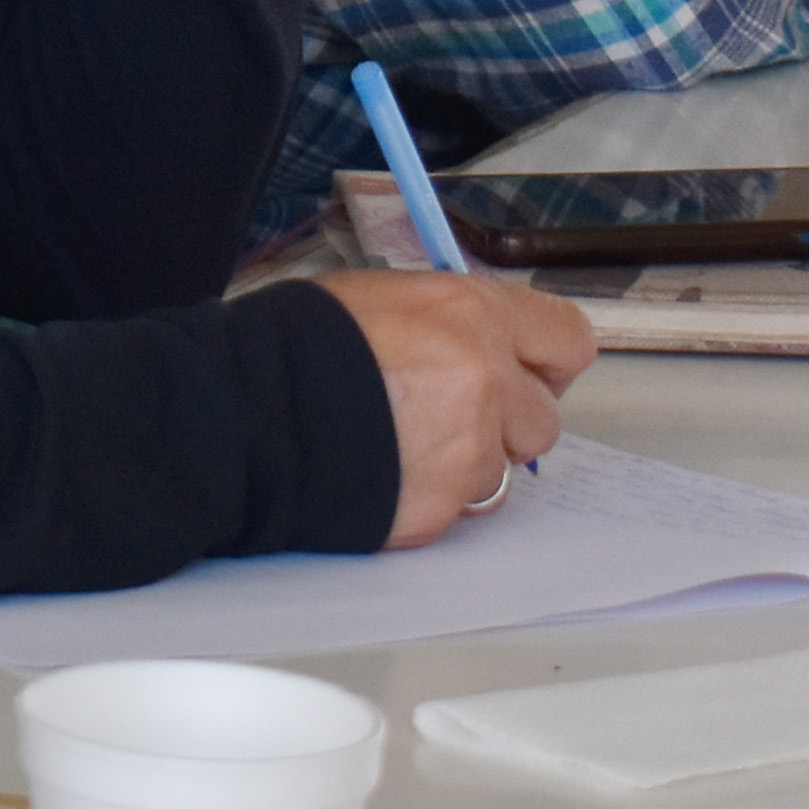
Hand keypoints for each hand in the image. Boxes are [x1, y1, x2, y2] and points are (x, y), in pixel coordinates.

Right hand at [313, 264, 593, 544]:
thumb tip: (470, 340)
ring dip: (462, 467)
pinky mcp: (443, 505)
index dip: (545, 364)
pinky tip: (379, 476)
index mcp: (473, 313)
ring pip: (499, 471)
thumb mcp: (377, 298)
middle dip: (502, 425)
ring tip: (397, 449)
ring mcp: (469, 448)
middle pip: (541, 419)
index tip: (524, 375)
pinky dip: (427, 499)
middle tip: (446, 421)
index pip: (566, 340)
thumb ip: (445, 323)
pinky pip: (456, 510)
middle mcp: (487, 378)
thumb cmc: (291, 345)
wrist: (241, 410)